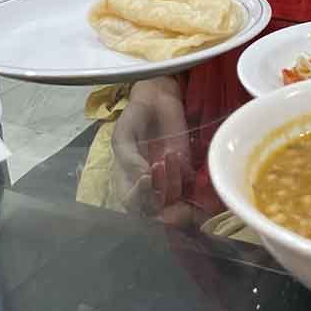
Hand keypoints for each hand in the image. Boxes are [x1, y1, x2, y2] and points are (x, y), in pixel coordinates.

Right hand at [110, 76, 195, 222]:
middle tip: (163, 185)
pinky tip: (177, 153)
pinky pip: (187, 182)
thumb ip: (128, 157)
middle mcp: (147, 185)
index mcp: (126, 180)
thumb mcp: (123, 134)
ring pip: (171, 198)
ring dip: (171, 181)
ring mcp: (167, 178)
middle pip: (153, 210)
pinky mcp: (184, 168)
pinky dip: (184, 174)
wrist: (156, 99)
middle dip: (160, 204)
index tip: (146, 179)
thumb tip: (141, 177)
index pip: (131, 203)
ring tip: (168, 155)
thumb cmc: (134, 117)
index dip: (138, 198)